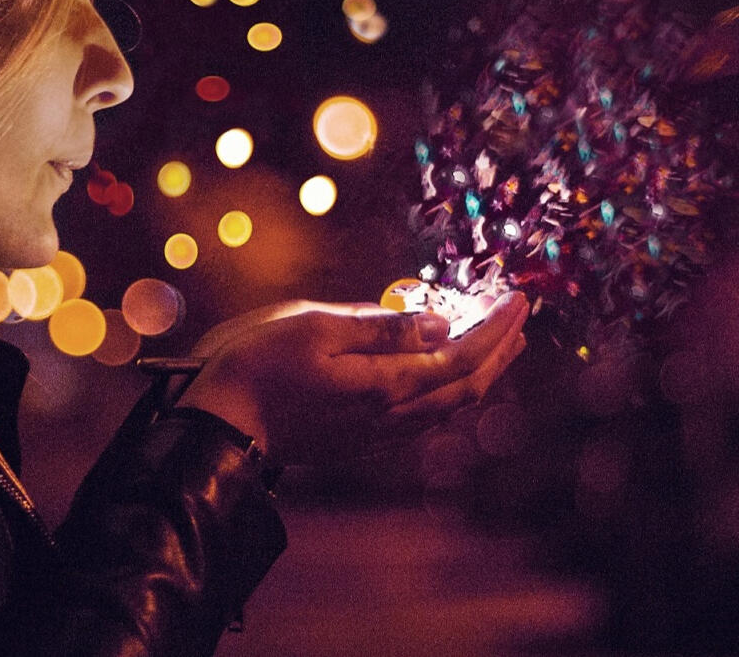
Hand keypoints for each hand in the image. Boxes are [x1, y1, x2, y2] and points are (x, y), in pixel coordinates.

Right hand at [178, 292, 528, 463]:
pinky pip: (422, 419)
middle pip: (466, 388)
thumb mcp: (316, 326)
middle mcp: (390, 416)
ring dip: (479, 374)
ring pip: (447, 408)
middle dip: (500, 351)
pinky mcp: (357, 441)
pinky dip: (448, 392)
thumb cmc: (259, 366)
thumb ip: (381, 327)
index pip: (462, 355)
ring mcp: (374, 434)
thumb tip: (440, 323)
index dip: (497, 327)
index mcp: (385, 384)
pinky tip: (443, 379)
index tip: (519, 297)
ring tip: (495, 346)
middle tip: (519, 319)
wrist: (219, 425)